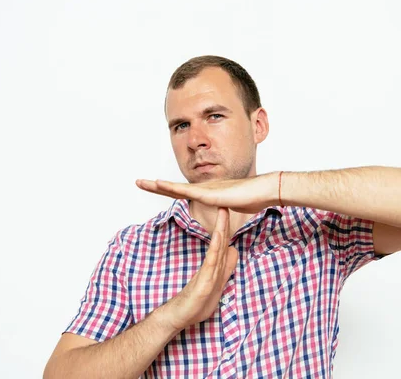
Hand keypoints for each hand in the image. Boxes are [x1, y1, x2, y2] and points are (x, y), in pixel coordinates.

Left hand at [135, 172, 279, 213]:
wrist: (262, 191)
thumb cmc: (251, 199)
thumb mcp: (233, 209)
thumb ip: (225, 212)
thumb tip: (223, 218)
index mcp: (206, 193)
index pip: (181, 192)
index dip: (166, 189)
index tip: (152, 187)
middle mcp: (202, 189)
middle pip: (173, 187)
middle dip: (155, 185)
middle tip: (138, 182)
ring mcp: (204, 190)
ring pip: (175, 187)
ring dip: (156, 185)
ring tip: (140, 182)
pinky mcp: (208, 194)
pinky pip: (185, 191)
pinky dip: (171, 187)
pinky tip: (159, 184)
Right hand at [160, 208, 237, 330]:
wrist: (176, 317)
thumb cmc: (194, 303)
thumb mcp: (216, 284)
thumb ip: (225, 269)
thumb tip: (233, 251)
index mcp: (213, 266)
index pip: (222, 242)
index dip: (226, 227)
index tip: (229, 211)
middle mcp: (209, 266)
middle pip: (219, 240)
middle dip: (224, 222)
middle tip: (225, 202)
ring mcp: (206, 273)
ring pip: (216, 247)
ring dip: (221, 229)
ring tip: (223, 212)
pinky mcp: (203, 282)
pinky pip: (211, 262)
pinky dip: (216, 248)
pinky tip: (220, 238)